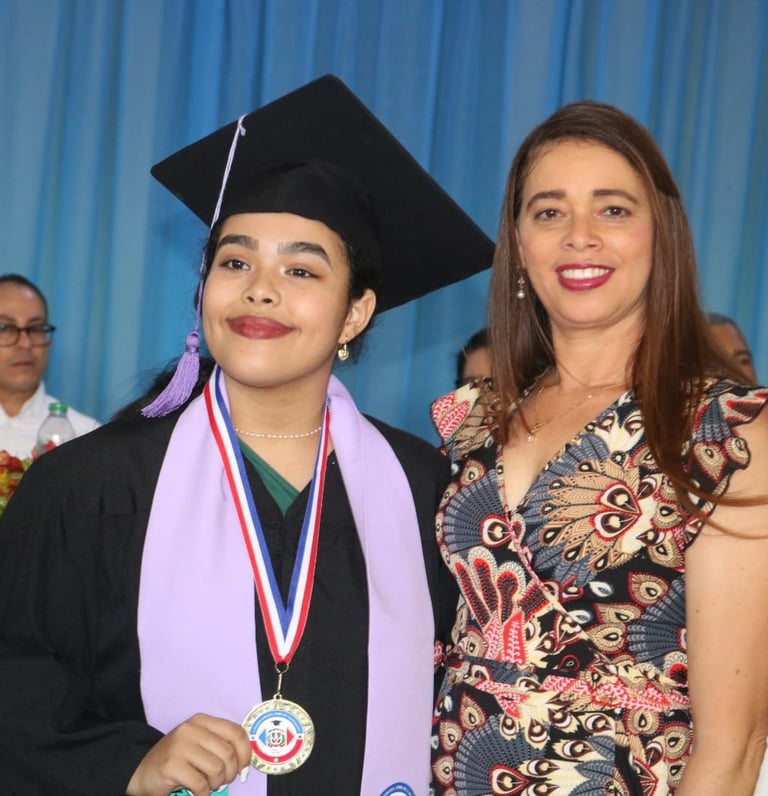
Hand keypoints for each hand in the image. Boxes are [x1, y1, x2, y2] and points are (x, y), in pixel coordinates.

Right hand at [126, 713, 251, 795]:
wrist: (141, 771)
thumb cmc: (177, 760)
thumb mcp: (200, 744)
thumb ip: (220, 745)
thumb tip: (245, 761)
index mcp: (202, 720)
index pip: (236, 732)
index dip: (245, 752)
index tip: (242, 767)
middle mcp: (191, 728)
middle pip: (228, 753)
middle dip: (230, 773)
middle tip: (222, 781)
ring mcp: (180, 746)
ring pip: (217, 769)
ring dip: (216, 784)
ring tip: (208, 786)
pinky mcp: (172, 765)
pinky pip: (201, 784)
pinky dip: (204, 794)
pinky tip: (198, 793)